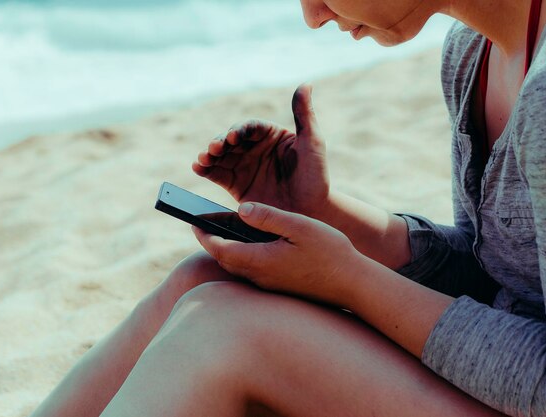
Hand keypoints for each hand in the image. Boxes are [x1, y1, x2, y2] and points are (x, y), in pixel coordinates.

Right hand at [192, 84, 329, 217]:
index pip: (251, 127)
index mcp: (271, 136)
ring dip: (209, 154)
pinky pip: (217, 174)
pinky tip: (199, 168)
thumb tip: (306, 84)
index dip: (240, 129)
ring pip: (221, 155)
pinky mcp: (236, 185)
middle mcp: (254, 148)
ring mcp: (243, 167)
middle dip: (221, 142)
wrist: (310, 213)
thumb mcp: (313, 143)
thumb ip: (305, 115)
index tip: (235, 136)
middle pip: (232, 140)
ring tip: (204, 158)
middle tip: (216, 147)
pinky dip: (205, 170)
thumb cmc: (316, 177)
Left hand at [192, 202, 361, 308]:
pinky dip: (242, 255)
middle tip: (202, 222)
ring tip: (222, 228)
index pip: (219, 249)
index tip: (192, 220)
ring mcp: (269, 284)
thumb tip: (240, 209)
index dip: (203, 234)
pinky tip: (250, 243)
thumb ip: (268, 217)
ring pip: (237, 266)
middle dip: (210, 241)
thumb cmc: (329, 252)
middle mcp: (260, 277)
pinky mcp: (278, 286)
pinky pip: (251, 270)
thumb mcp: (299, 226)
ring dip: (226, 249)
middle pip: (224, 259)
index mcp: (260, 260)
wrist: (353, 284)